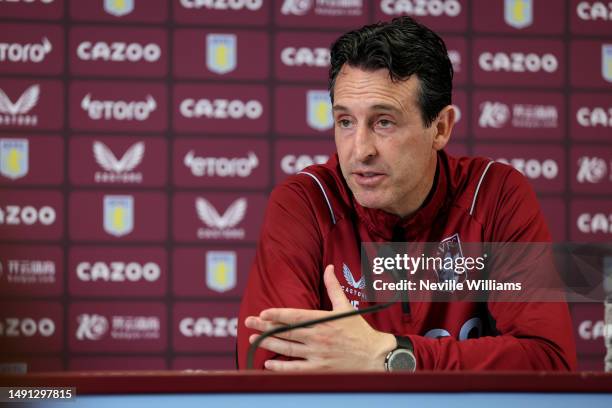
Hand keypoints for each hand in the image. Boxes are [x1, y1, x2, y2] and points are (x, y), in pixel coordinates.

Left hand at [244, 264, 396, 370]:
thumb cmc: (360, 331)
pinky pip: (295, 370)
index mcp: (324, 320)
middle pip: (286, 331)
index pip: (295, 316)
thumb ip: (333, 287)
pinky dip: (280, 368)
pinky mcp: (320, 369)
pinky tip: (268, 363)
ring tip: (253, 339)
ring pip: (287, 349)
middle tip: (248, 322)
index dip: (277, 314)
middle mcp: (318, 337)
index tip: (262, 312)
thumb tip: (329, 267)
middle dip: (265, 326)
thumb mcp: (346, 306)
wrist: (376, 356)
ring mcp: (318, 354)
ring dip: (269, 344)